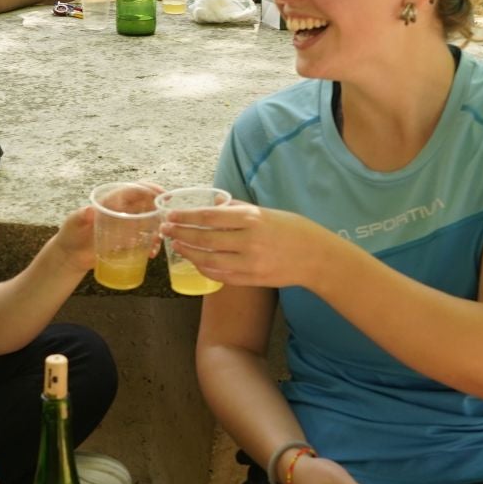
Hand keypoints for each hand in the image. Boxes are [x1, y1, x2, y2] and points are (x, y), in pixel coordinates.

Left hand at [50, 181, 164, 275]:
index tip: (161, 194)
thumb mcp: (73, 223)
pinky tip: (152, 253)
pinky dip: (152, 244)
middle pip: (146, 204)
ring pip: (149, 222)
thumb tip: (89, 210)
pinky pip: (145, 240)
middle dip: (159, 208)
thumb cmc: (71, 235)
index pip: (133, 190)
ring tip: (160, 237)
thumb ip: (80, 216)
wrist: (70, 256)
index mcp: (111, 202)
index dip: (148, 189)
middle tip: (168, 218)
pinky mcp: (127, 242)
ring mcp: (126, 226)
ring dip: (158, 227)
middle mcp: (121, 211)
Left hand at [162, 201, 328, 289]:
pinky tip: (195, 261)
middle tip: (166, 229)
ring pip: (209, 259)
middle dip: (181, 233)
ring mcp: (250, 263)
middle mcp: (249, 241)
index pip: (210, 217)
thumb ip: (238, 210)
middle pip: (205, 238)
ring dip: (189, 252)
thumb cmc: (292, 230)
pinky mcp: (252, 279)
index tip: (171, 215)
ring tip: (176, 244)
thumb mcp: (266, 212)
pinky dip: (204, 268)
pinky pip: (221, 275)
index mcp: (252, 219)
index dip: (186, 216)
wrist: (316, 258)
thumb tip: (213, 204)